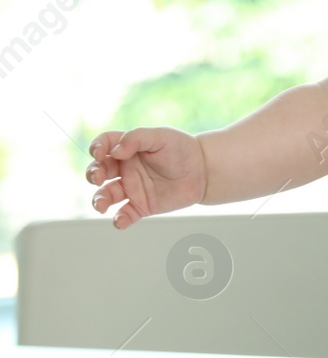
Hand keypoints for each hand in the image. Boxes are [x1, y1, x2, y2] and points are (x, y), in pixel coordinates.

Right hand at [86, 128, 206, 228]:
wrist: (204, 171)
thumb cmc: (182, 150)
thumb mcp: (162, 136)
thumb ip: (137, 138)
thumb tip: (115, 151)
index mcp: (127, 149)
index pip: (103, 146)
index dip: (96, 148)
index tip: (99, 153)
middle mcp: (125, 169)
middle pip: (98, 171)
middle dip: (93, 174)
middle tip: (99, 178)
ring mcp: (132, 188)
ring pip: (106, 195)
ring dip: (99, 200)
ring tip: (101, 205)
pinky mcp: (141, 206)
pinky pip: (125, 215)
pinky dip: (120, 220)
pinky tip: (120, 221)